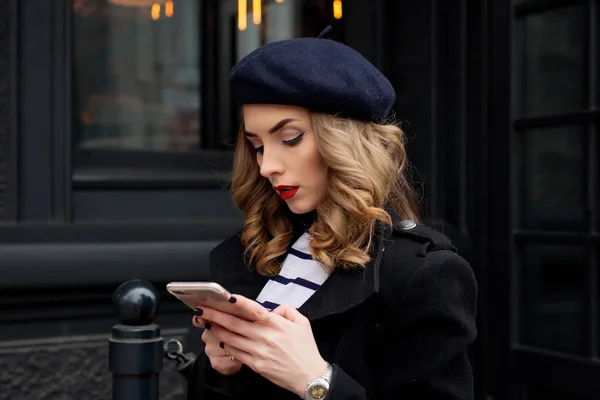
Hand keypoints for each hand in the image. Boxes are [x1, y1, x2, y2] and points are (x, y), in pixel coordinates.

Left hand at [198, 297, 326, 396]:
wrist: (309, 376)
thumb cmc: (306, 349)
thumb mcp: (302, 323)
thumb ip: (286, 310)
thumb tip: (273, 308)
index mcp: (276, 323)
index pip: (253, 309)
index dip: (237, 302)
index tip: (223, 296)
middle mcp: (264, 336)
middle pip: (234, 323)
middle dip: (215, 315)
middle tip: (202, 309)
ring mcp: (258, 351)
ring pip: (230, 338)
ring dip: (216, 329)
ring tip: (206, 322)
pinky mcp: (255, 365)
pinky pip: (235, 353)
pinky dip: (225, 345)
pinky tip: (219, 339)